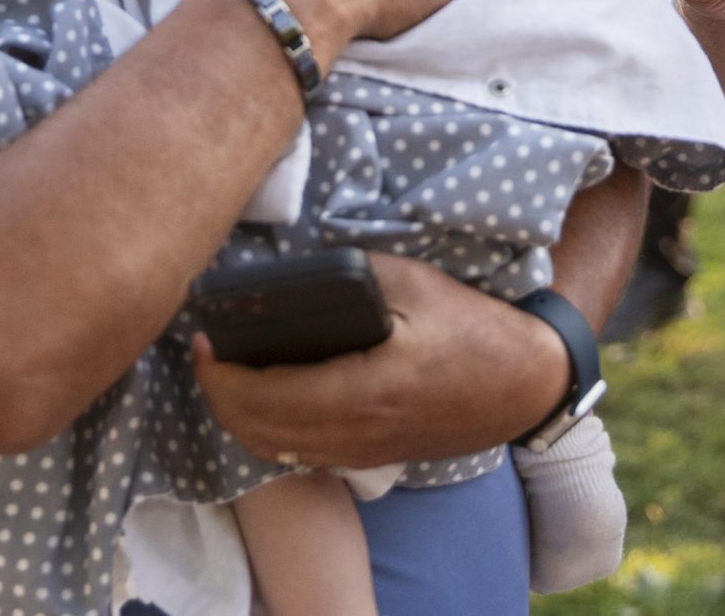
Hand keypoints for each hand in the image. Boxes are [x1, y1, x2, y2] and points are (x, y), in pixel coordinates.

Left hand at [192, 254, 567, 467]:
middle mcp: (354, 432)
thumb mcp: (415, 283)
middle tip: (204, 351)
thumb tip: (299, 269)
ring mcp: (361, 451)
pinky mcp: (370, 456)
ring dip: (237, 417)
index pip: (262, 396)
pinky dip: (267, 432)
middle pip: (256, 430)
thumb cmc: (474, 329)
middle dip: (216, 394)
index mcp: (362, 390)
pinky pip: (299, 455)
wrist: (525, 384)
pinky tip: (266, 397)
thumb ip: (355, 274)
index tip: (200, 338)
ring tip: (225, 372)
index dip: (217, 373)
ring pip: (273, 450)